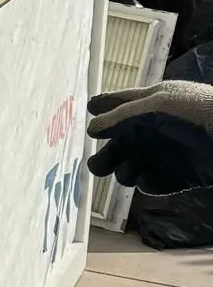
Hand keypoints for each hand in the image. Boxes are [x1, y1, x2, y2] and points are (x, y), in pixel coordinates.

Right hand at [86, 83, 212, 194]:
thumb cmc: (198, 113)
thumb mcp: (158, 106)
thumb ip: (122, 116)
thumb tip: (91, 127)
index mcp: (154, 103)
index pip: (122, 103)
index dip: (103, 107)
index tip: (87, 113)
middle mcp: (158, 128)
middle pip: (122, 141)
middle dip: (108, 153)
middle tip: (97, 166)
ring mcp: (170, 153)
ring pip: (135, 164)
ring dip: (125, 170)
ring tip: (128, 173)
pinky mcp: (183, 176)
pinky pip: (156, 183)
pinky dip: (148, 184)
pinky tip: (148, 181)